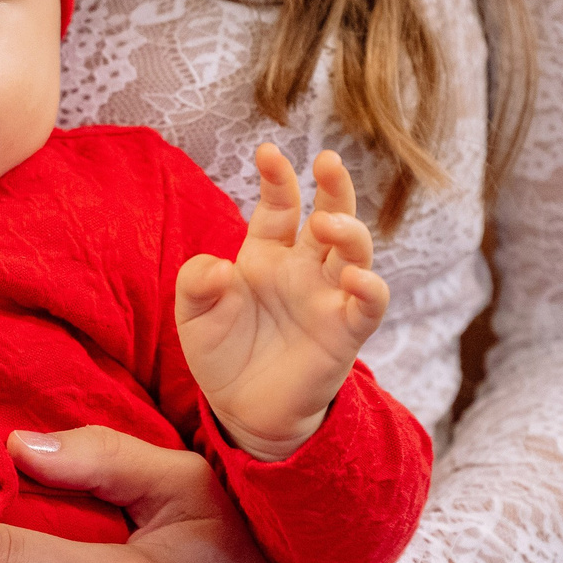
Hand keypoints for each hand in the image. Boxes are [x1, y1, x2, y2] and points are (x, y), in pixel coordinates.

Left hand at [177, 145, 388, 458]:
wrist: (240, 410)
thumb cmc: (221, 353)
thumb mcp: (193, 315)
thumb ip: (196, 283)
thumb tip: (218, 266)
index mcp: (266, 253)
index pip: (279, 205)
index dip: (277, 177)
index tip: (267, 152)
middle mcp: (302, 268)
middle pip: (330, 216)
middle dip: (335, 186)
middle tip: (328, 160)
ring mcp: (327, 297)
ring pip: (355, 252)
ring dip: (348, 230)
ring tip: (326, 223)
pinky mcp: (344, 332)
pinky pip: (368, 305)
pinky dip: (369, 289)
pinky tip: (356, 279)